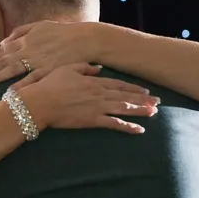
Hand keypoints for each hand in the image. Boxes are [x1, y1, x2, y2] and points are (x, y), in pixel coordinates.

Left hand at [0, 21, 92, 87]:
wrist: (85, 39)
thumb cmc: (62, 32)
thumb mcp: (40, 26)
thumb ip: (20, 32)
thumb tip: (3, 42)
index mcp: (24, 40)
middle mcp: (27, 50)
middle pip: (1, 61)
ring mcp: (38, 61)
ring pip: (12, 69)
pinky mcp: (49, 70)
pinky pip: (32, 79)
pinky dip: (21, 86)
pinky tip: (9, 93)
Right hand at [18, 63, 159, 134]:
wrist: (40, 102)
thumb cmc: (49, 85)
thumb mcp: (67, 69)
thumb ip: (85, 67)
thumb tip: (99, 68)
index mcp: (93, 81)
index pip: (118, 84)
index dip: (133, 88)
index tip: (145, 90)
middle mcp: (99, 93)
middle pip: (125, 96)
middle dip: (143, 99)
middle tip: (158, 102)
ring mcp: (97, 107)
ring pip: (124, 108)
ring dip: (140, 111)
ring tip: (154, 113)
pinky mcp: (93, 120)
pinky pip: (114, 124)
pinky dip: (128, 127)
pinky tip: (139, 130)